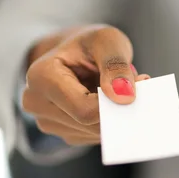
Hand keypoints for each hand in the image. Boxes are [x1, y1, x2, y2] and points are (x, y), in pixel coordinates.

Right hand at [22, 25, 149, 145]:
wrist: (76, 54)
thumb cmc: (90, 44)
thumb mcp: (106, 41)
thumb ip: (116, 65)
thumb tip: (124, 96)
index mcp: (40, 76)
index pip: (84, 109)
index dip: (116, 101)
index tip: (141, 81)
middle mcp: (37, 103)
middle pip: (90, 124)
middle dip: (119, 107)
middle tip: (140, 83)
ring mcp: (48, 122)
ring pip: (95, 133)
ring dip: (117, 114)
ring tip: (121, 88)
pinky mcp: (65, 133)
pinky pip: (96, 136)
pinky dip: (112, 121)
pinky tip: (112, 101)